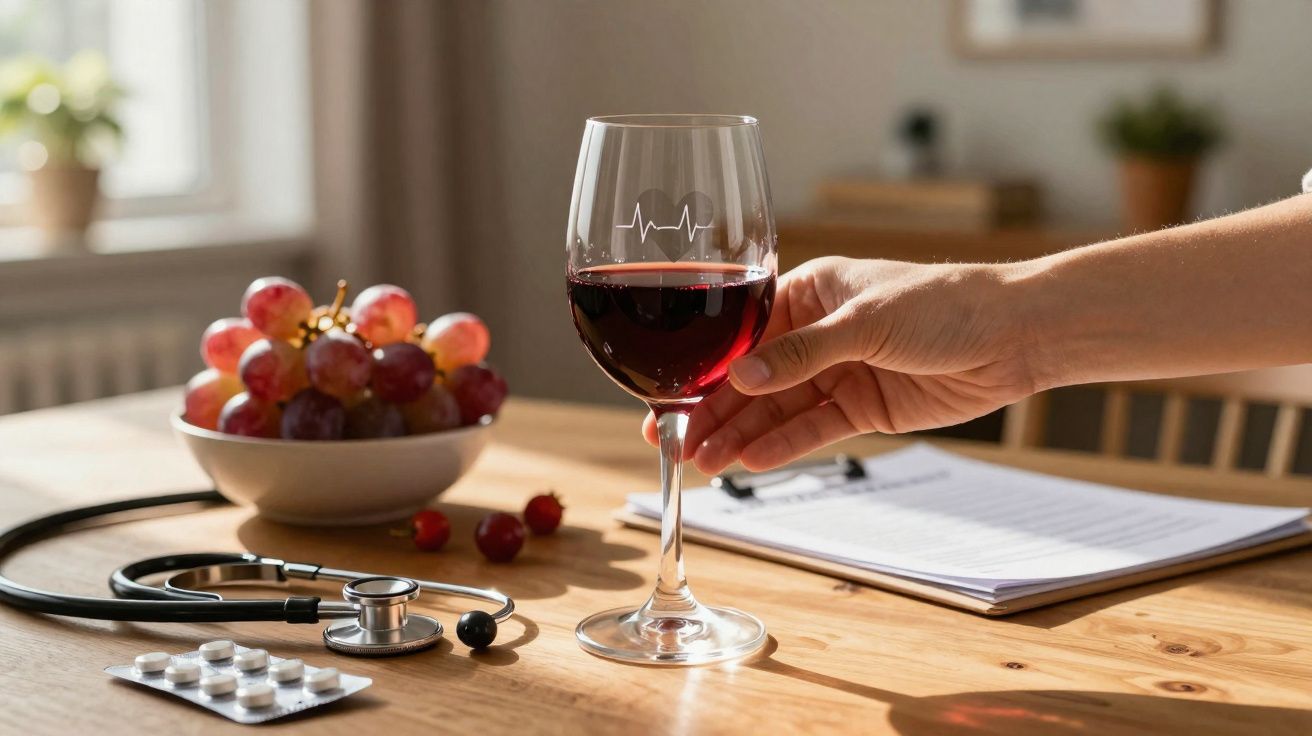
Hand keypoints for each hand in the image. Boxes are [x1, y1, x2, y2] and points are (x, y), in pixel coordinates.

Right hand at [642, 256, 1036, 472]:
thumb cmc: (944, 304)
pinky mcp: (861, 407)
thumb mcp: (866, 322)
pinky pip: (813, 430)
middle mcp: (815, 333)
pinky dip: (783, 447)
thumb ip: (803, 354)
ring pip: (777, 410)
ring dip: (740, 436)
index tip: (670, 398)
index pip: (743, 334)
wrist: (1014, 335)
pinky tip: (750, 462)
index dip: (706, 368)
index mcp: (808, 292)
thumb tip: (743, 378)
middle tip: (672, 444)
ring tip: (702, 464)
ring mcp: (837, 372)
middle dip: (713, 410)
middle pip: (753, 378)